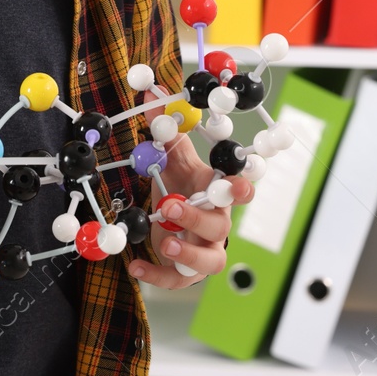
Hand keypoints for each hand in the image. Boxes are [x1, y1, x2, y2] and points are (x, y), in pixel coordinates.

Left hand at [126, 91, 254, 289]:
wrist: (169, 223)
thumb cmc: (179, 187)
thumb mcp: (172, 160)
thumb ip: (166, 132)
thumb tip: (149, 96)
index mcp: (218, 194)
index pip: (240, 190)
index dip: (241, 188)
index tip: (235, 185)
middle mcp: (218, 224)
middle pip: (221, 225)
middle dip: (199, 218)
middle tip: (172, 206)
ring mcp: (206, 251)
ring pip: (211, 260)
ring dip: (190, 253)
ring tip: (166, 242)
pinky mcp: (188, 272)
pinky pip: (177, 279)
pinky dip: (157, 276)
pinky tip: (135, 266)